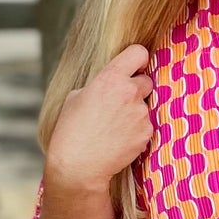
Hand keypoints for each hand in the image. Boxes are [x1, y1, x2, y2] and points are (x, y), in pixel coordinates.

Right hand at [43, 43, 154, 191]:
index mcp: (110, 78)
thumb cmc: (71, 130)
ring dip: (135, 112)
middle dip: (137, 88)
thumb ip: (100, 84)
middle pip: (147, 80)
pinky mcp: (146, 132)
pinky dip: (137, 130)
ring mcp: (141, 113)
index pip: (138, 53)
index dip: (137, 59)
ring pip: (145, 105)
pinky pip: (146, 125)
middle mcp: (129, 92)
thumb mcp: (76, 97)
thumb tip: (111, 84)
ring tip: (114, 126)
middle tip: (121, 102)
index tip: (134, 66)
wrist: (79, 165)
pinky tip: (119, 138)